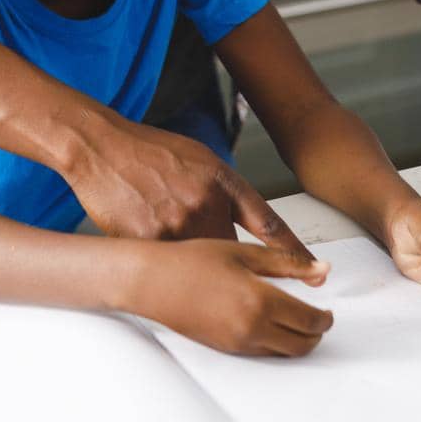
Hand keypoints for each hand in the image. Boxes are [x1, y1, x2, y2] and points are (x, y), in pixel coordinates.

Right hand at [69, 117, 316, 263]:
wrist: (102, 147)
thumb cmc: (152, 151)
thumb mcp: (206, 161)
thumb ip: (234, 195)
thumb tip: (261, 227)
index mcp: (222, 185)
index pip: (268, 227)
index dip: (294, 254)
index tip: (318, 274)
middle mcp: (204, 207)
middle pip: (234, 256)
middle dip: (231, 262)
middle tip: (215, 257)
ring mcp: (174, 227)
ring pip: (201, 265)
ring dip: (198, 265)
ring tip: (176, 244)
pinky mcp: (146, 243)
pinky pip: (169, 266)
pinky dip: (168, 263)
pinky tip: (154, 243)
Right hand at [136, 239, 332, 355]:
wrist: (154, 281)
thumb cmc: (193, 261)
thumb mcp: (244, 253)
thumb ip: (288, 263)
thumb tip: (321, 270)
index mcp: (260, 300)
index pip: (310, 320)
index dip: (325, 317)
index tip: (327, 310)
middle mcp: (251, 328)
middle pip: (302, 345)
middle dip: (316, 334)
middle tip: (318, 318)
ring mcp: (238, 343)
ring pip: (284, 354)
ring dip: (297, 341)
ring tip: (295, 319)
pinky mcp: (226, 350)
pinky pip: (263, 354)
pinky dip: (276, 344)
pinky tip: (270, 323)